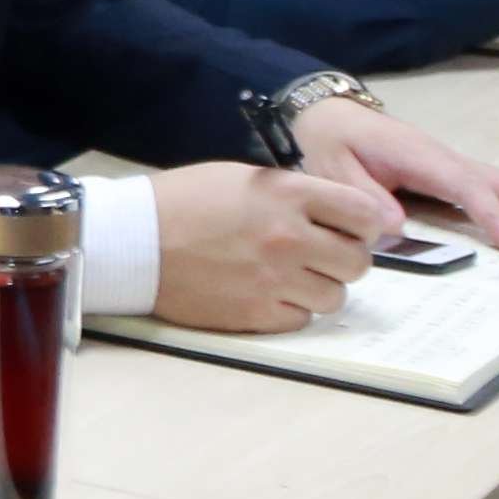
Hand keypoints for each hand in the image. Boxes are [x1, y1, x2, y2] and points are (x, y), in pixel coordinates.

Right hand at [145, 164, 391, 332]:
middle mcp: (289, 237)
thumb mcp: (246, 178)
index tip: (355, 230)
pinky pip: (301, 319)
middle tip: (323, 256)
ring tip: (292, 278)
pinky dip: (291, 310)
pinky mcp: (255, 314)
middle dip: (345, 259)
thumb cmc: (184, 201)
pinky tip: (268, 294)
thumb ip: (296, 193)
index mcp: (289, 195)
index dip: (365, 225)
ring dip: (320, 287)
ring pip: (335, 296)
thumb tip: (338, 215)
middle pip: (358, 262)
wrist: (132, 240)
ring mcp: (273, 279)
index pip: (365, 214)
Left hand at [294, 101, 498, 255]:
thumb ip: (364, 197)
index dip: (492, 216)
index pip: (466, 187)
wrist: (329, 115)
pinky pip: (496, 188)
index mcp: (421, 157)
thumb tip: (396, 228)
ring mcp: (453, 164)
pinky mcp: (452, 172)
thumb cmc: (332, 144)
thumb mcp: (334, 171)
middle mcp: (447, 158)